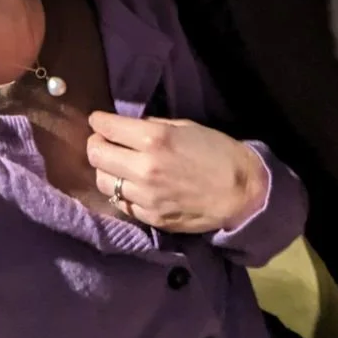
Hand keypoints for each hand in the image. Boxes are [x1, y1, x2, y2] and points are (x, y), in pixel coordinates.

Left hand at [87, 111, 268, 232]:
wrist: (241, 192)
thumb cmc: (216, 151)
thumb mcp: (184, 126)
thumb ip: (152, 126)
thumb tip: (126, 127)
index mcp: (154, 139)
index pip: (107, 128)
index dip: (98, 121)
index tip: (98, 119)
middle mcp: (144, 168)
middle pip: (96, 155)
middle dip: (96, 143)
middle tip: (103, 140)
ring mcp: (145, 197)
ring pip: (103, 181)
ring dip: (105, 169)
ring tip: (116, 164)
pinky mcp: (150, 218)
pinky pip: (120, 203)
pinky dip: (120, 191)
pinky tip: (130, 184)